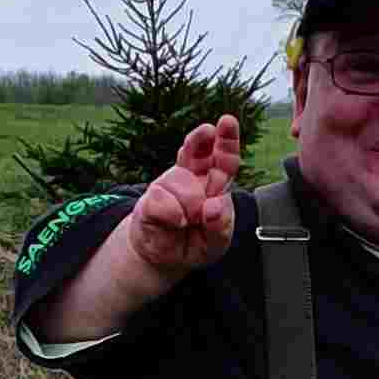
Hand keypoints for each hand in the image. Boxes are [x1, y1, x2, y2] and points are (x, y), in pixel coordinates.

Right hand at [129, 117, 242, 279]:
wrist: (162, 256)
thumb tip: (213, 206)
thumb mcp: (216, 242)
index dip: (227, 140)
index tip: (227, 121)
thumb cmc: (195, 242)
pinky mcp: (151, 196)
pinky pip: (163, 202)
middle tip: (208, 131)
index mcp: (216, 182)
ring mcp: (170, 182)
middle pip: (198, 147)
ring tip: (188, 222)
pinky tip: (173, 223)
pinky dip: (172, 217)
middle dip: (202, 137)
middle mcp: (193, 176)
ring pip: (181, 182)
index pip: (225, 157)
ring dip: (189, 207)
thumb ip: (220, 226)